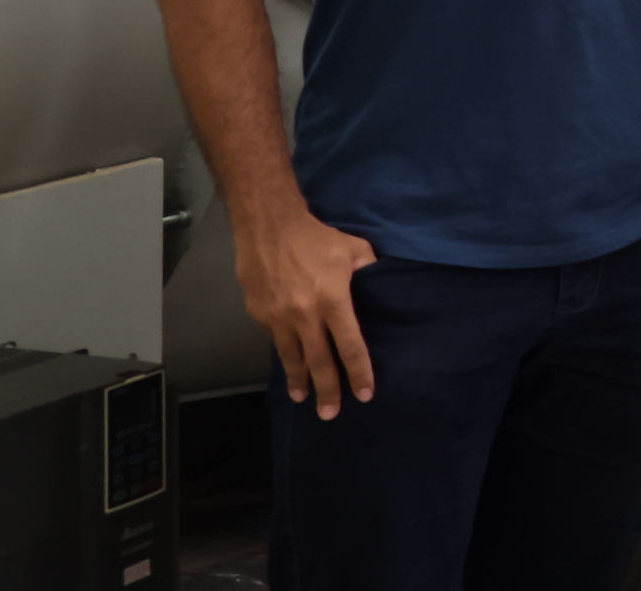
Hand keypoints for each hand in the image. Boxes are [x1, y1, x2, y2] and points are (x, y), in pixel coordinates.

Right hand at [234, 204, 380, 418]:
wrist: (268, 226)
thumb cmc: (317, 236)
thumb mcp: (354, 249)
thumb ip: (370, 271)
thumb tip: (381, 285)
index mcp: (333, 301)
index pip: (350, 346)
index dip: (358, 372)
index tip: (364, 394)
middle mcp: (304, 316)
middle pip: (318, 362)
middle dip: (327, 390)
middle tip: (331, 414)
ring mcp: (277, 318)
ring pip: (291, 358)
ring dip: (299, 381)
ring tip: (304, 398)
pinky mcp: (258, 315)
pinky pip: (274, 341)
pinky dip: (284, 354)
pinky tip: (289, 362)